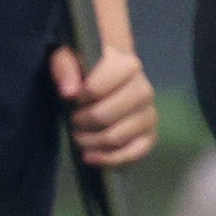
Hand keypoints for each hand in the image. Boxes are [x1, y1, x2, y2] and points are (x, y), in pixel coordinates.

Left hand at [54, 40, 159, 174]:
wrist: (109, 78)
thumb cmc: (84, 66)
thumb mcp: (67, 56)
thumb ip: (65, 67)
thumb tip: (69, 92)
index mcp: (128, 65)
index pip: (97, 88)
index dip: (78, 98)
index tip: (70, 99)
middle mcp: (144, 89)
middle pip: (105, 116)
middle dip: (81, 123)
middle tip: (72, 120)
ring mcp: (149, 114)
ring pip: (116, 138)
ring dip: (90, 142)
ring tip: (78, 135)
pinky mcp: (150, 135)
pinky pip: (133, 154)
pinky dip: (109, 160)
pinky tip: (90, 156)